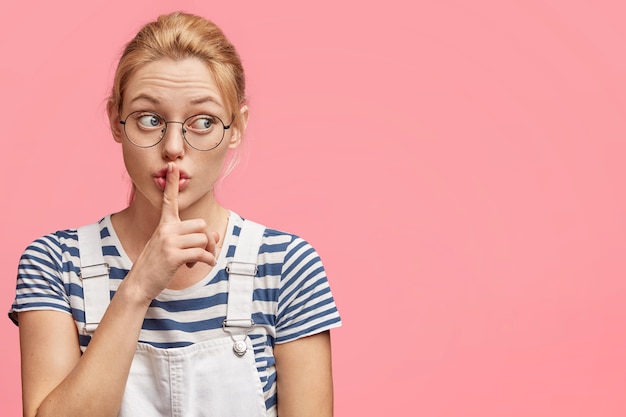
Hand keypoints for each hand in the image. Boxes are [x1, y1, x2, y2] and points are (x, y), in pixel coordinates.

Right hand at [130, 162, 218, 300]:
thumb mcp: (173, 248)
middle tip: (205, 252)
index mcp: (164, 225)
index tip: (173, 166)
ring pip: (204, 238)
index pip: (169, 200)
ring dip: (209, 252)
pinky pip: (201, 253)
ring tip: (199, 261)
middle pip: (201, 224)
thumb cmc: (157, 265)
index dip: (172, 183)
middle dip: (209, 239)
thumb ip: (193, 239)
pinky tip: (203, 265)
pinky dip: (208, 260)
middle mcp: (166, 229)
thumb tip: (217, 235)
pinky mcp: (173, 255)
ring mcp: (168, 242)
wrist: (139, 283)